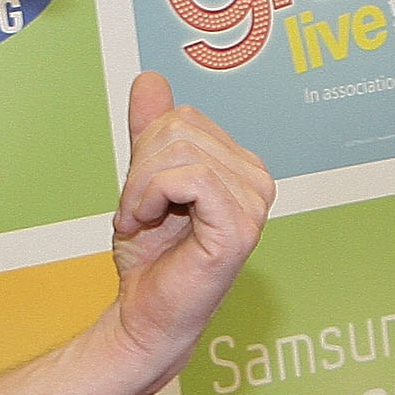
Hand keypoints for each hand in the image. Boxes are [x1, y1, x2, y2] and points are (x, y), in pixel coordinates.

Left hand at [103, 73, 273, 394]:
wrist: (143, 316)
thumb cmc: (150, 259)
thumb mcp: (143, 181)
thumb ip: (151, 132)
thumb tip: (150, 78)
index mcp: (241, 167)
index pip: (183, 117)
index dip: (145, 151)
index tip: (141, 197)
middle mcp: (257, 182)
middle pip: (180, 127)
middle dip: (140, 169)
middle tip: (137, 213)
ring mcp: (254, 204)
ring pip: (179, 150)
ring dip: (140, 188)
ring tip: (141, 223)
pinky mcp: (239, 228)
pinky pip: (188, 177)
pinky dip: (150, 197)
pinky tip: (145, 224)